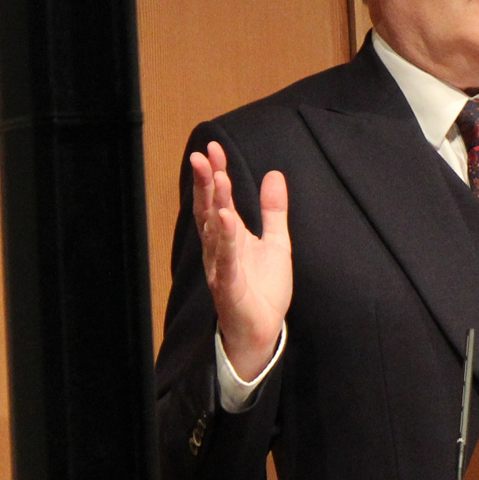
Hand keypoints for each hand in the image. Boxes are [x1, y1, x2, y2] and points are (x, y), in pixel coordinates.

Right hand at [190, 141, 292, 380]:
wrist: (263, 330)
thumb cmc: (263, 288)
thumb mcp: (275, 242)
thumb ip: (273, 211)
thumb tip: (274, 174)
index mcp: (230, 236)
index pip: (219, 199)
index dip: (215, 174)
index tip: (212, 149)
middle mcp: (219, 248)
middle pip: (210, 210)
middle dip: (206, 183)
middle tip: (203, 156)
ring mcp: (222, 267)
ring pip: (214, 232)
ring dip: (216, 204)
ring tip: (217, 179)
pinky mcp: (229, 286)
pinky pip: (227, 260)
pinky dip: (225, 240)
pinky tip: (226, 220)